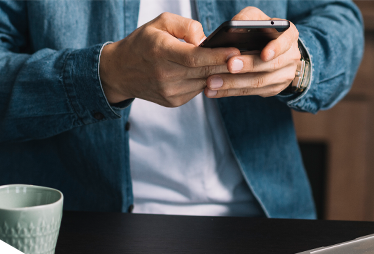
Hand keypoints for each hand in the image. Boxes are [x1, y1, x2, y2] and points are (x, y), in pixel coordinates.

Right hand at [99, 12, 240, 106]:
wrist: (120, 71)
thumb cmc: (143, 42)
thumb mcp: (160, 23)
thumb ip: (185, 26)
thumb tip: (206, 39)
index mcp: (160, 51)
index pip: (195, 57)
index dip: (217, 56)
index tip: (236, 52)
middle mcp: (164, 74)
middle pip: (203, 72)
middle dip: (226, 66)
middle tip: (244, 59)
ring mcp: (169, 91)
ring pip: (204, 83)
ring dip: (219, 75)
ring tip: (232, 65)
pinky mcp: (173, 101)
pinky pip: (197, 90)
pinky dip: (206, 82)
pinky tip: (211, 73)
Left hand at [204, 7, 300, 98]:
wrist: (274, 52)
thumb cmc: (262, 31)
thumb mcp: (257, 19)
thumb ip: (247, 18)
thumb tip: (233, 27)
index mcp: (289, 36)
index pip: (286, 42)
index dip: (276, 49)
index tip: (264, 54)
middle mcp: (290, 57)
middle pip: (270, 65)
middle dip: (248, 66)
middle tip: (229, 65)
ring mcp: (283, 76)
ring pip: (259, 83)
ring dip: (234, 83)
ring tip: (212, 82)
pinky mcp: (273, 89)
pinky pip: (251, 92)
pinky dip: (231, 92)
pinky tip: (215, 91)